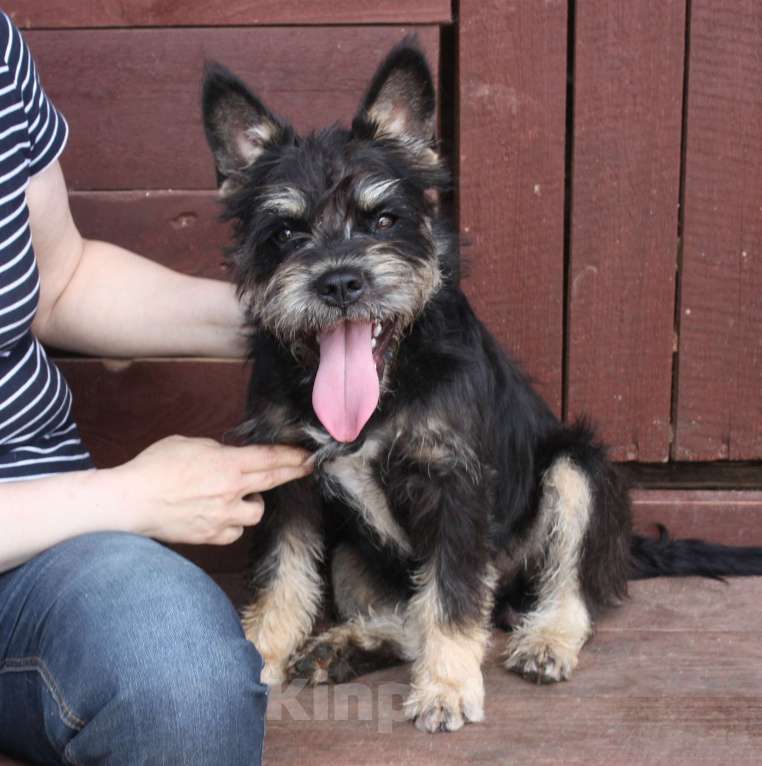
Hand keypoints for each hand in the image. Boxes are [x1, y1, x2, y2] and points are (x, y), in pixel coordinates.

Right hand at [114, 435, 312, 544]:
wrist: (130, 501)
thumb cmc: (155, 467)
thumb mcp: (189, 444)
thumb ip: (216, 451)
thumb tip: (229, 457)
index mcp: (227, 463)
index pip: (269, 458)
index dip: (292, 455)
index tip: (308, 454)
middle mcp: (231, 490)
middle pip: (272, 481)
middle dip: (294, 472)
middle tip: (307, 468)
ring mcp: (223, 516)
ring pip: (255, 513)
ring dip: (252, 503)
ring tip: (237, 497)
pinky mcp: (211, 535)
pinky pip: (235, 532)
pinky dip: (232, 525)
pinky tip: (221, 516)